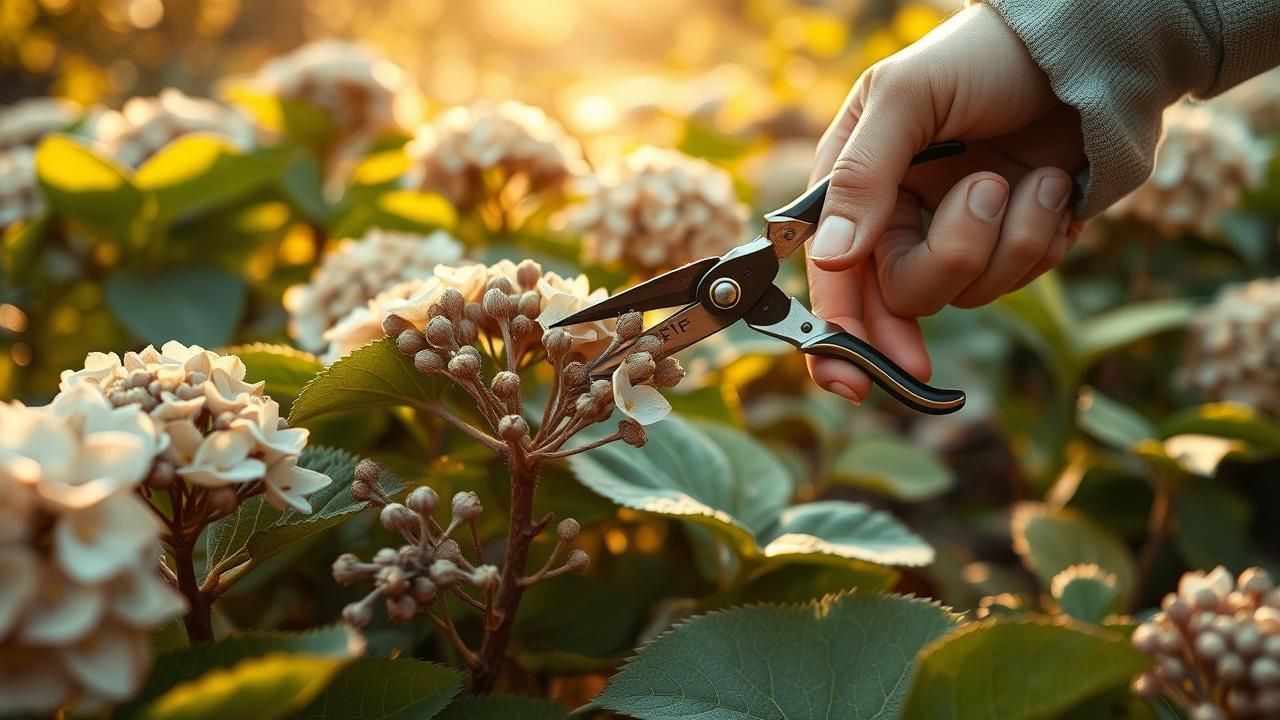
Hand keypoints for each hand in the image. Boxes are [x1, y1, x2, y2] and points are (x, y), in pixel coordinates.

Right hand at [806, 3, 1085, 404]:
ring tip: (1024, 171)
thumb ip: (862, 178)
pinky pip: (1020, 278)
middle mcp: (900, 221)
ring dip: (1007, 231)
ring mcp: (958, 235)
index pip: (831, 280)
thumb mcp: (906, 99)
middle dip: (950, 260)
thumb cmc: (979, 58)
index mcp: (855, 190)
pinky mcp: (1014, 243)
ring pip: (968, 290)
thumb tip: (827, 260)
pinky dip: (1042, 232)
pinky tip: (1052, 185)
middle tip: (970, 252)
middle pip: (901, 297)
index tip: (852, 383)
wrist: (1079, 51)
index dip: (834, 339)